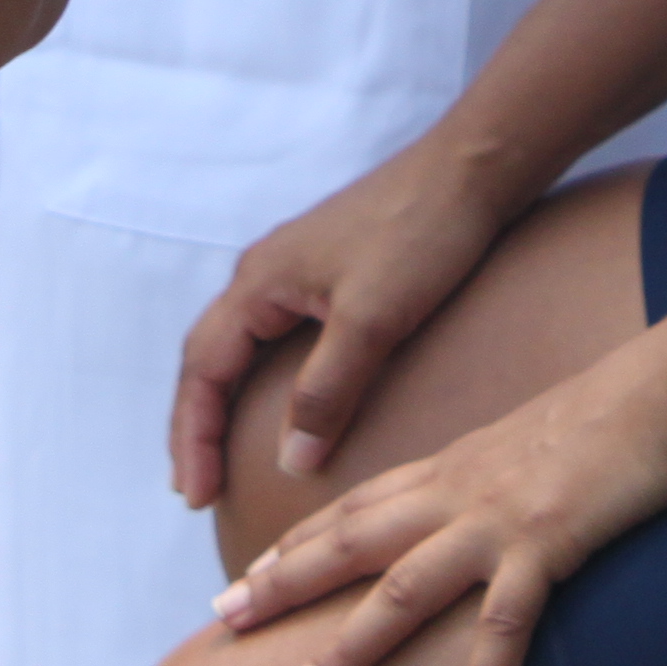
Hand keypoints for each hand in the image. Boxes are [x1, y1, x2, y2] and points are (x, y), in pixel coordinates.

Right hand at [172, 138, 533, 507]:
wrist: (473, 168)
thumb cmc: (422, 233)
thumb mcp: (373, 321)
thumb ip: (327, 391)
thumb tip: (290, 463)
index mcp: (260, 281)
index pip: (204, 370)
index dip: (193, 437)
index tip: (194, 497)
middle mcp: (265, 272)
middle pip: (208, 357)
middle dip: (195, 425)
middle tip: (194, 489)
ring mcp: (295, 268)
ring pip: (239, 344)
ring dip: (222, 401)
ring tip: (219, 456)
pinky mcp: (329, 269)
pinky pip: (272, 334)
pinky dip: (258, 377)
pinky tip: (278, 401)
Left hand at [214, 346, 666, 665]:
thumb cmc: (614, 412)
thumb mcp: (531, 439)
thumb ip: (492, 476)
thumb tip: (476, 507)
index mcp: (453, 464)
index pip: (355, 506)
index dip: (295, 542)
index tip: (243, 578)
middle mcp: (458, 489)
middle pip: (349, 541)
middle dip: (280, 585)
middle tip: (221, 624)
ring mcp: (497, 518)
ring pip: (400, 590)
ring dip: (348, 650)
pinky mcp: (547, 541)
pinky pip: (504, 625)